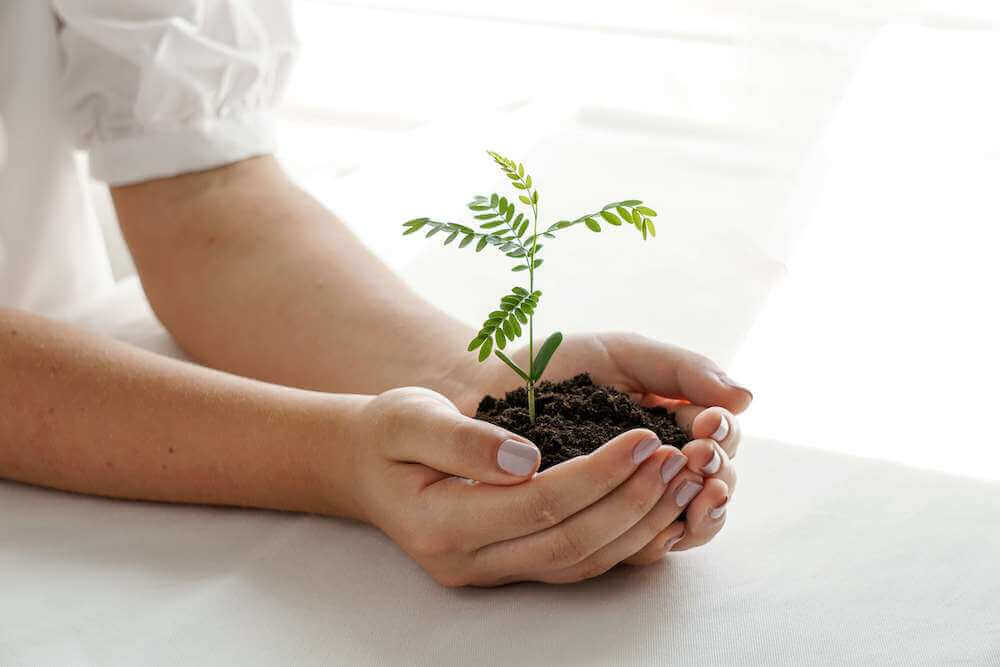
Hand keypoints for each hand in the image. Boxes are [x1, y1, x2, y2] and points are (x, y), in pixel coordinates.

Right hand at [347, 386, 707, 585]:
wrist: (366, 467)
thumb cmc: (388, 435)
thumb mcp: (410, 418)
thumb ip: (461, 439)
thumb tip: (527, 457)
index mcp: (443, 524)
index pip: (541, 504)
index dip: (600, 473)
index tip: (643, 436)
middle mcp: (469, 562)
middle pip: (573, 541)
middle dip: (633, 499)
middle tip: (677, 457)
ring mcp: (491, 572)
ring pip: (583, 562)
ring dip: (639, 523)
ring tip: (679, 479)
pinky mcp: (510, 568)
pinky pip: (578, 564)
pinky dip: (623, 539)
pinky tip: (653, 505)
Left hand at [462, 332, 750, 564]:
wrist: (485, 388)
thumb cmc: (555, 365)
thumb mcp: (625, 355)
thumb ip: (684, 370)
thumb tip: (746, 398)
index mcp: (673, 424)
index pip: (721, 440)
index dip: (723, 436)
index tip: (709, 424)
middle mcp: (660, 468)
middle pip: (713, 488)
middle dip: (717, 477)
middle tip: (701, 461)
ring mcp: (631, 502)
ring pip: (686, 524)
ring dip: (699, 513)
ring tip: (695, 493)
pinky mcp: (597, 530)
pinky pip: (639, 549)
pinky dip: (658, 539)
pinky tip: (663, 527)